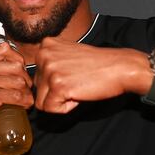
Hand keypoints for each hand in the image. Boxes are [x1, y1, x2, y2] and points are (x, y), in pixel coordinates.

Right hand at [0, 42, 33, 144]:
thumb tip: (14, 62)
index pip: (5, 49)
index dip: (18, 61)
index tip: (20, 73)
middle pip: (16, 65)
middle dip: (25, 78)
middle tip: (25, 89)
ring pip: (19, 81)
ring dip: (27, 92)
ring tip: (24, 98)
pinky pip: (17, 95)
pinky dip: (25, 101)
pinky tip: (24, 105)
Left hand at [33, 38, 150, 113]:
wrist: (119, 68)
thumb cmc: (97, 65)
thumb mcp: (67, 54)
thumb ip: (50, 63)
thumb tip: (35, 85)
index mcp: (45, 46)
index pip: (37, 75)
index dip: (55, 82)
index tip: (73, 75)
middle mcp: (44, 55)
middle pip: (37, 89)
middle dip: (56, 92)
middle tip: (77, 82)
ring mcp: (50, 70)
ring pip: (42, 101)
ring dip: (61, 100)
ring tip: (78, 88)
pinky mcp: (58, 86)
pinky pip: (51, 109)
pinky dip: (66, 108)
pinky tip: (79, 94)